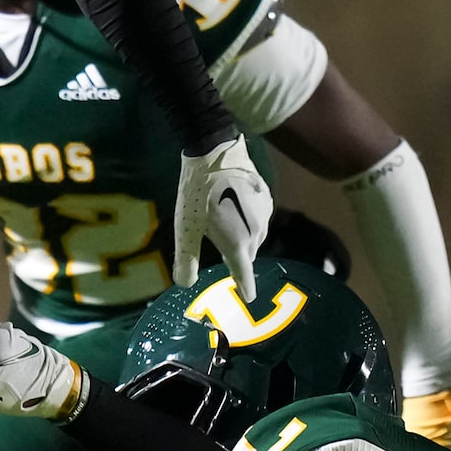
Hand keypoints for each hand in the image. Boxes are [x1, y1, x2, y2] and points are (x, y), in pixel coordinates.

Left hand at [175, 137, 272, 297]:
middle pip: (247, 254)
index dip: (246, 287)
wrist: (216, 151)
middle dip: (238, 258)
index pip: (244, 273)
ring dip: (243, 238)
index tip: (249, 299)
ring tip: (226, 228)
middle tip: (223, 255)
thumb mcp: (186, 227)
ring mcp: (264, 214)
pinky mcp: (266, 197)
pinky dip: (248, 222)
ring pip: (255, 236)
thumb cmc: (198, 192)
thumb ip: (187, 258)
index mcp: (237, 242)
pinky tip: (234, 210)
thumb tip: (184, 284)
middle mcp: (256, 232)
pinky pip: (259, 219)